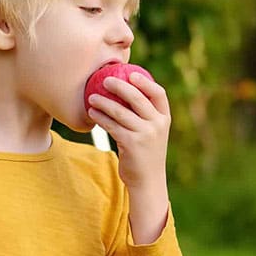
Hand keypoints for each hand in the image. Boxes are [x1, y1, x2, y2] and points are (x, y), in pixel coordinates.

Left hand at [87, 70, 170, 243]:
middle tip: (105, 80)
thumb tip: (125, 93)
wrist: (147, 180)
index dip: (145, 82)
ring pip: (121, 112)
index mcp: (164, 119)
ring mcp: (145, 134)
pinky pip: (112, 126)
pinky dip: (100, 117)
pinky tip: (92, 113)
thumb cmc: (146, 153)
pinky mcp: (131, 144)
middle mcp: (157, 125)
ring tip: (91, 97)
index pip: (158, 94)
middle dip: (120, 86)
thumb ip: (145, 116)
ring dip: (104, 102)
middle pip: (138, 98)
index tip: (131, 75)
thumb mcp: (152, 133)